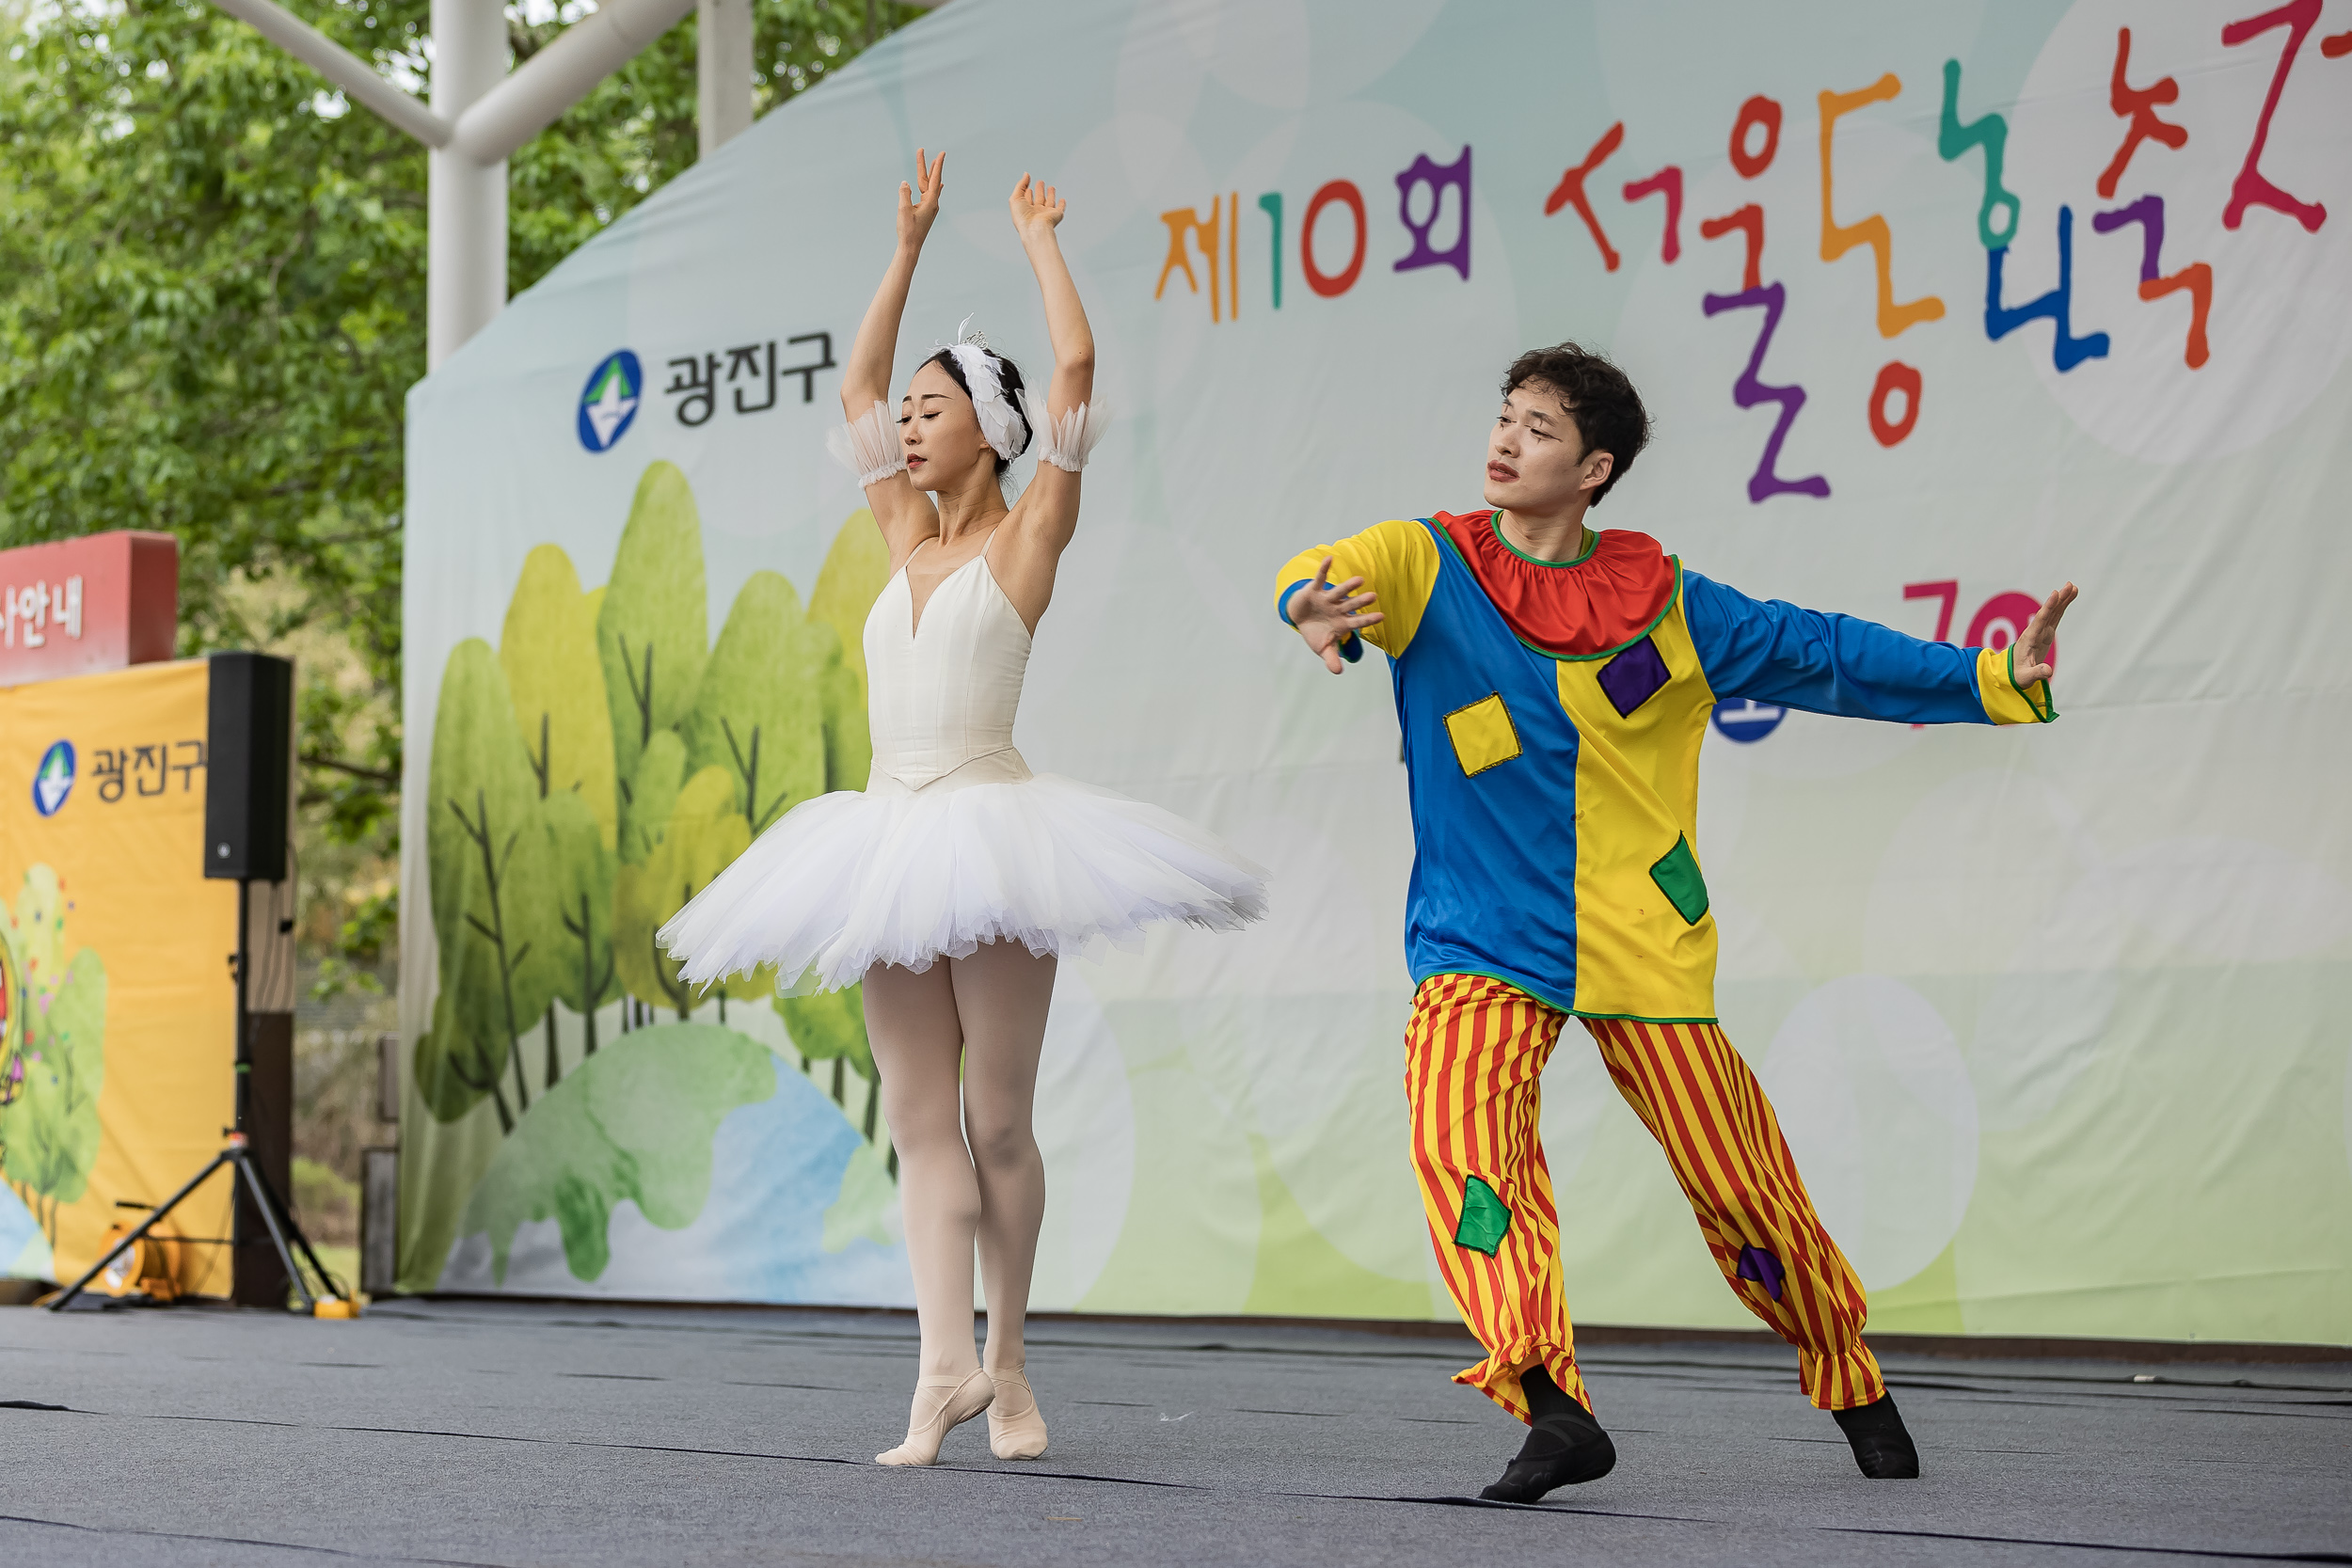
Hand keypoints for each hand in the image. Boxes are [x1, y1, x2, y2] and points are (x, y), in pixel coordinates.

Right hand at [897, 149, 943, 250]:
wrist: (911, 248)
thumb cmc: (907, 230)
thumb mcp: (903, 210)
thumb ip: (904, 194)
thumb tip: (905, 184)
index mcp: (930, 202)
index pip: (934, 179)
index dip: (937, 165)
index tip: (942, 153)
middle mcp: (933, 203)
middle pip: (929, 180)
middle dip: (926, 165)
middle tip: (923, 150)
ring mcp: (930, 208)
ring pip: (929, 186)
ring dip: (930, 174)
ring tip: (934, 162)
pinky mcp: (926, 212)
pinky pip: (930, 194)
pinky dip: (933, 186)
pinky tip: (939, 184)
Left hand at [1008, 173, 1066, 245]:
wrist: (1035, 229)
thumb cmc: (1023, 217)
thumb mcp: (1015, 198)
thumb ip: (1021, 185)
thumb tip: (1026, 174)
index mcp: (1025, 210)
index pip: (1026, 199)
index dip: (1026, 191)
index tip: (1027, 185)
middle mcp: (1036, 212)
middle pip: (1038, 200)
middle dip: (1039, 191)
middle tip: (1040, 182)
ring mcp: (1046, 214)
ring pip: (1049, 202)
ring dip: (1050, 195)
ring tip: (1051, 187)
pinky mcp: (1056, 215)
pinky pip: (1060, 208)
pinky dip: (1062, 204)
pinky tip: (1062, 200)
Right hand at [1288, 556, 1383, 673]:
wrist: (1300, 619)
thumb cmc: (1316, 633)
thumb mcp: (1323, 648)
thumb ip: (1332, 659)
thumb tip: (1338, 672)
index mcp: (1343, 622)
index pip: (1358, 621)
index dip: (1368, 619)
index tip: (1382, 616)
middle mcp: (1338, 609)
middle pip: (1351, 605)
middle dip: (1361, 601)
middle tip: (1374, 596)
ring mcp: (1327, 599)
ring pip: (1339, 592)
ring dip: (1348, 586)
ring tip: (1360, 580)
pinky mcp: (1315, 590)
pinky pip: (1319, 578)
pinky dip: (1324, 569)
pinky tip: (1329, 559)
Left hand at [2011, 582, 2075, 685]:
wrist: (2011, 673)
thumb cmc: (2017, 675)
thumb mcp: (2025, 677)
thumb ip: (2036, 673)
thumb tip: (2049, 671)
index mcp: (2029, 639)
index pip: (2040, 620)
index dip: (2047, 607)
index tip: (2055, 594)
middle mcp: (2035, 632)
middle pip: (2048, 612)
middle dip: (2058, 599)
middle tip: (2069, 585)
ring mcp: (2041, 631)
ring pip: (2053, 612)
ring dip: (2062, 600)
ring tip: (2072, 586)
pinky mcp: (2046, 633)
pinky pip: (2055, 617)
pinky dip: (2062, 607)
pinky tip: (2069, 597)